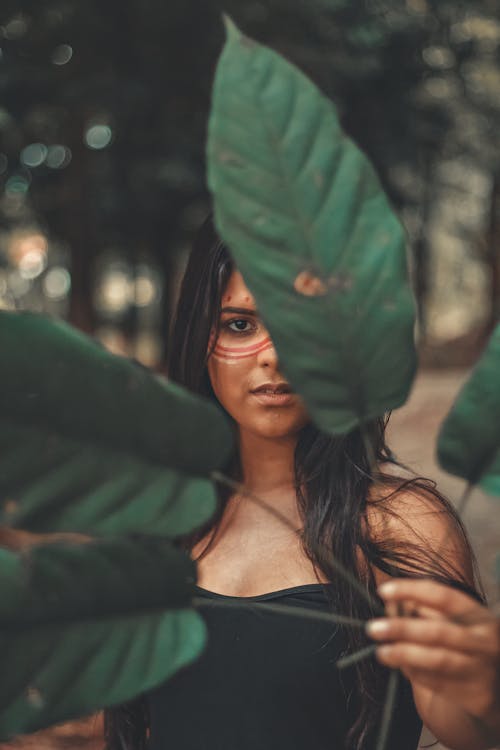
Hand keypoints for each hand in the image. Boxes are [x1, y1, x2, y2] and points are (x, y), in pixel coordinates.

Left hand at [366, 579, 499, 739]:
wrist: (495, 689)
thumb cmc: (464, 647)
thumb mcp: (452, 623)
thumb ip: (422, 611)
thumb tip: (389, 600)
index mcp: (478, 614)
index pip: (442, 596)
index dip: (411, 590)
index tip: (382, 590)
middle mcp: (486, 640)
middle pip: (438, 631)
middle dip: (401, 628)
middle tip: (373, 628)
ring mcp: (484, 668)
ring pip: (438, 660)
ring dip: (404, 655)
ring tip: (381, 652)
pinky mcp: (479, 695)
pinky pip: (439, 683)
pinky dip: (417, 675)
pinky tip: (403, 669)